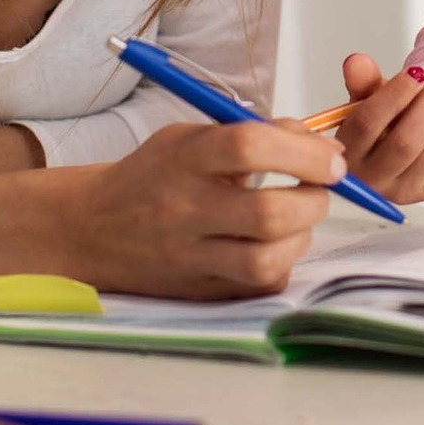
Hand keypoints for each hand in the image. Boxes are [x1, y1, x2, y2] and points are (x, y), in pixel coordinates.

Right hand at [63, 120, 343, 298]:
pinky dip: (280, 264)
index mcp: (184, 158)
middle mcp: (185, 209)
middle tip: (319, 190)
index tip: (331, 160)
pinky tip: (272, 246)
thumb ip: (254, 134)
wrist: (92, 228)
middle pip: (268, 213)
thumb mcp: (191, 137)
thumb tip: (324, 148)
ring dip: (300, 237)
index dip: (303, 152)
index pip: (250, 146)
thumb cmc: (154, 175)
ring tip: (296, 220)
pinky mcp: (198, 291)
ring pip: (266, 260)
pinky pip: (258, 285)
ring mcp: (189, 257)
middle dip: (314, 201)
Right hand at [333, 53, 423, 204]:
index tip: (413, 74)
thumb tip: (356, 63)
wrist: (412, 147)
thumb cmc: (385, 123)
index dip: (392, 96)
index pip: (366, 125)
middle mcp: (374, 181)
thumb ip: (362, 82)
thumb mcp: (369, 100)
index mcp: (348, 155)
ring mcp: (407, 191)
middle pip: (405, 142)